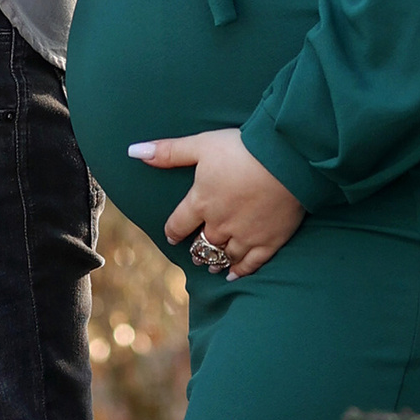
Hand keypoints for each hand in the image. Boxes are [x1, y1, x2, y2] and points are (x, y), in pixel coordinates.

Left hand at [129, 127, 302, 277]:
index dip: (173, 231)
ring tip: (212, 265)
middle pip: (202, 244)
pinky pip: (250, 264)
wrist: (286, 159)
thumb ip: (168, 152)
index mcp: (201, 202)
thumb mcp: (202, 144)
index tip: (172, 235)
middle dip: (196, 249)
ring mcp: (245, 236)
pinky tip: (233, 274)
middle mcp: (220, 224)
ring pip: (224, 256)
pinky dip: (240, 271)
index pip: (178, 225)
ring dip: (215, 261)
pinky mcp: (269, 242)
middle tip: (194, 252)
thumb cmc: (243, 148)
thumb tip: (133, 151)